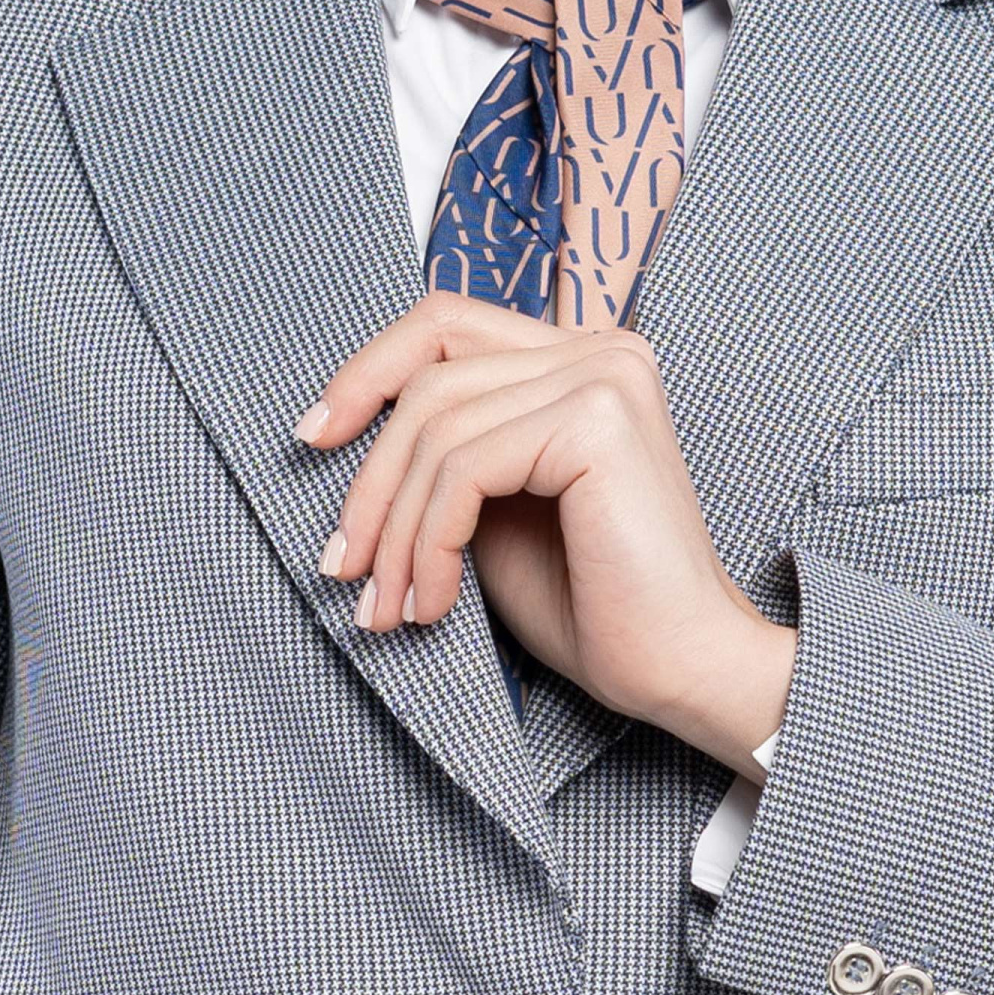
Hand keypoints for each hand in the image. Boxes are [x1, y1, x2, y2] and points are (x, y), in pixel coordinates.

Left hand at [296, 293, 795, 773]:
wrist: (679, 670)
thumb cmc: (595, 607)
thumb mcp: (495, 512)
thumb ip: (447, 455)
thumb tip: (342, 429)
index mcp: (582, 358)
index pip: (444, 324)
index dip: (366, 372)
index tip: (314, 440)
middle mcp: (602, 349)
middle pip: (429, 376)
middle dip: (369, 482)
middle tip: (343, 570)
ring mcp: (604, 376)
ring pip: (436, 429)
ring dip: (393, 530)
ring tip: (386, 608)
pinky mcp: (596, 420)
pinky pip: (463, 467)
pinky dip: (429, 543)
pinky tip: (433, 602)